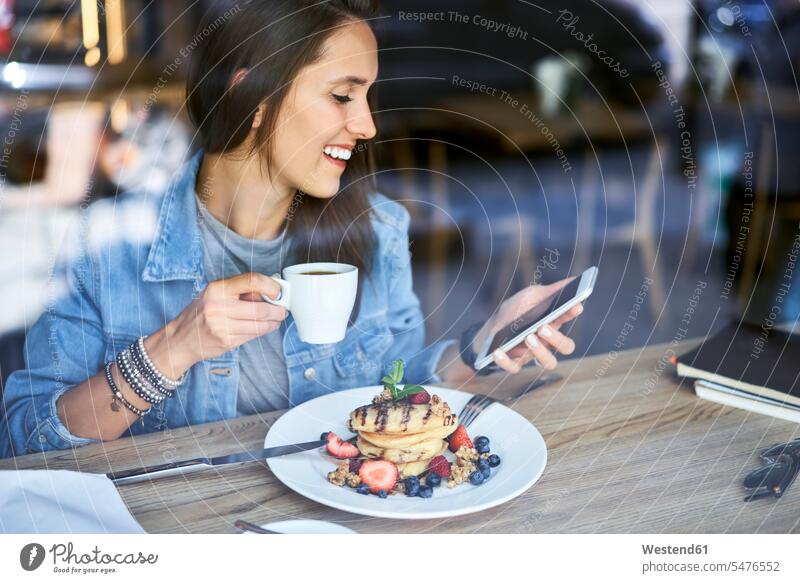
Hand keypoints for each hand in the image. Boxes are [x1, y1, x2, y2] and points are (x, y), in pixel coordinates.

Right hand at [147, 272, 287, 376]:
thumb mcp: (216, 293)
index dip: (270, 286)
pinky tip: (264, 327)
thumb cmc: (203, 312)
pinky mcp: (227, 341)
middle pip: (261, 308)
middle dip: (278, 310)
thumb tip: (271, 290)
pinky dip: (263, 331)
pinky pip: (254, 335)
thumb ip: (241, 290)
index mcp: (217, 288)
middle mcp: (218, 306)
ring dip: (274, 322)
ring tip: (276, 319)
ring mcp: (222, 326)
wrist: (181, 339)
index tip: (278, 291)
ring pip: (261, 325)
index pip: (252, 280)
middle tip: (283, 309)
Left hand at [473, 277, 583, 373]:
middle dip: (557, 339)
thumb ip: (550, 291)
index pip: (568, 319)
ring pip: (549, 362)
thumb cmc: (515, 311)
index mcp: (553, 323)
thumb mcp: (530, 296)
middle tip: (543, 328)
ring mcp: (533, 354)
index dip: (572, 313)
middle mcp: (548, 341)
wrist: (490, 327)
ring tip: (528, 337)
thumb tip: (574, 280)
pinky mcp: (515, 363)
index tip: (575, 306)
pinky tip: (498, 351)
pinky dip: (506, 361)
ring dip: (540, 352)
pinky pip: (514, 368)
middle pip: (566, 346)